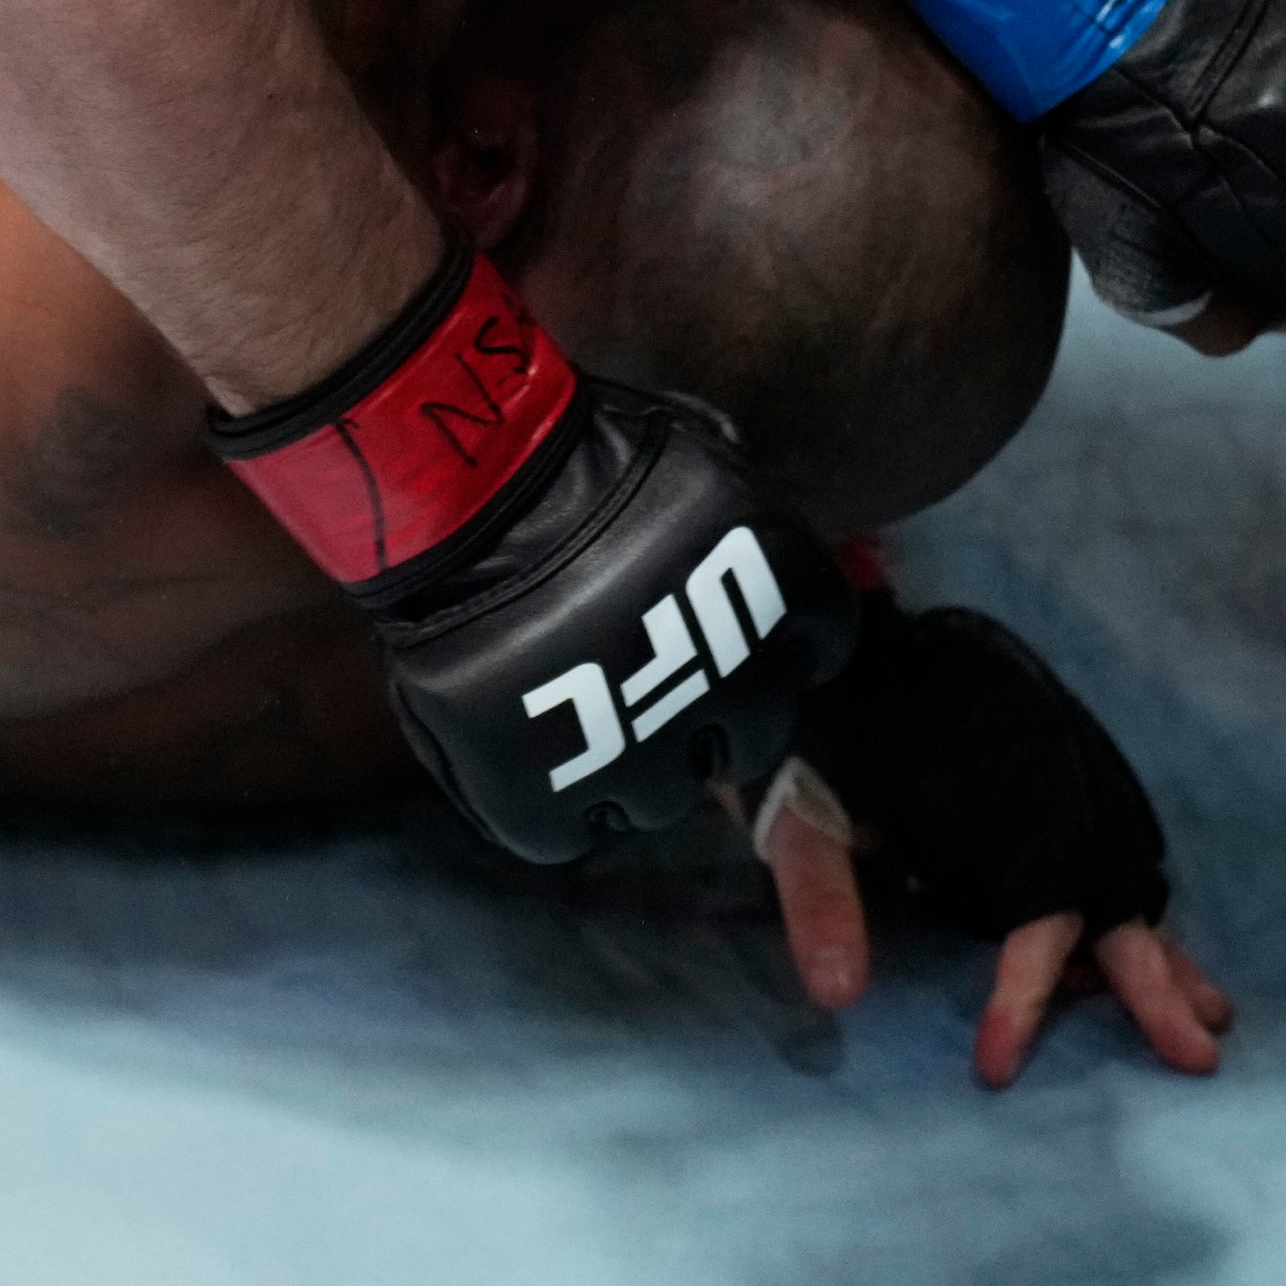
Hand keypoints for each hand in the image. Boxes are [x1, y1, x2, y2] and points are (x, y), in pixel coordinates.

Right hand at [217, 246, 852, 861]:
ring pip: (664, 798)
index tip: (725, 629)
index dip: (771, 642)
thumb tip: (763, 571)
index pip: (821, 647)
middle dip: (707, 711)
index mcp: (784, 597)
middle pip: (754, 739)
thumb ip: (743, 535)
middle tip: (641, 670)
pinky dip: (554, 804)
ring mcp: (643, 757)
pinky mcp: (551, 802)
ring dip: (630, 760)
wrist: (464, 483)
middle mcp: (736, 691)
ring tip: (568, 700)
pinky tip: (528, 745)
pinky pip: (574, 835)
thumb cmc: (576, 450)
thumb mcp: (702, 465)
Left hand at [757, 595, 1225, 1085]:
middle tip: (1199, 1055)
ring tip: (1212, 1012)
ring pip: (1123, 876)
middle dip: (1155, 982)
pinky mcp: (1045, 777)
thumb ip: (821, 892)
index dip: (1023, 994)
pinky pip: (1106, 850)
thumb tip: (839, 994)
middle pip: (1112, 899)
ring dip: (1163, 948)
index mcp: (996, 805)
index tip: (997, 1066)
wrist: (831, 643)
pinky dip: (1131, 906)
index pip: (1037, 913)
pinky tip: (1150, 946)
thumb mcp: (800, 808)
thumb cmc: (817, 725)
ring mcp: (1053, 784)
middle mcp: (1045, 794)